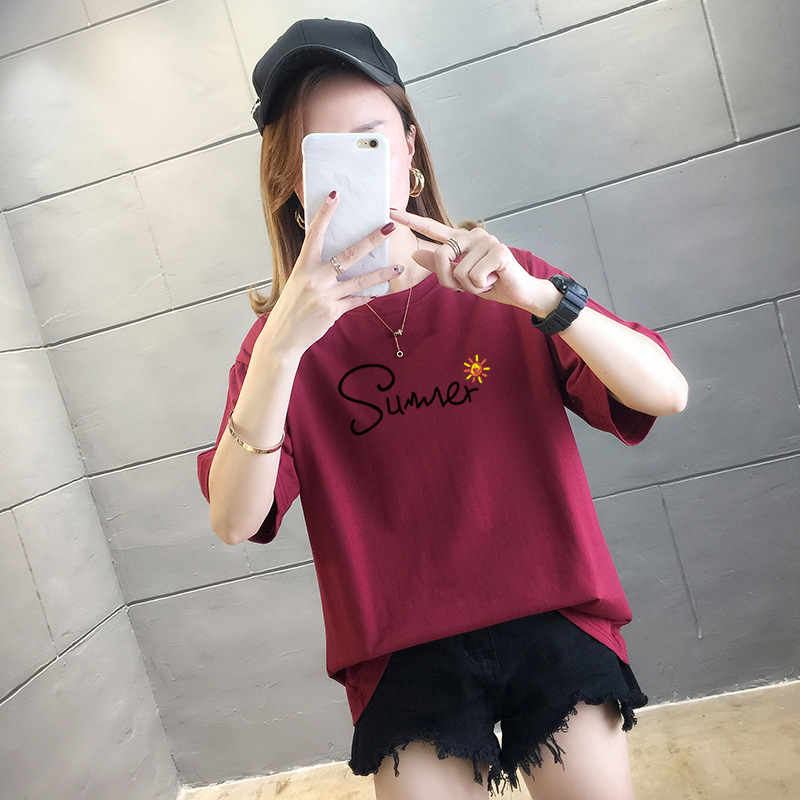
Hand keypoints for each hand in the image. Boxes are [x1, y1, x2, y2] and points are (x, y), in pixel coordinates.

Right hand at [265, 192, 401, 356]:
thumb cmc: (290, 308)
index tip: (335, 196)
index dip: (324, 214)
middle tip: (388, 228)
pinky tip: (377, 292)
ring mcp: (325, 296)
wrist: (283, 337)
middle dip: (370, 241)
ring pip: (359, 281)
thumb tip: (336, 260)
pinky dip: (366, 297)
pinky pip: (355, 301)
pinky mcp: (333, 312)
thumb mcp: (297, 283)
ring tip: (398, 267)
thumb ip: (315, 271)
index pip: (314, 234)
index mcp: (303, 266)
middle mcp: (315, 279)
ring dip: (381, 274)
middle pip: (348, 255)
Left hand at [390, 209, 559, 315]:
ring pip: (459, 272)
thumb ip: (439, 266)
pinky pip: (474, 277)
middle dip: (449, 279)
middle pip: (441, 256)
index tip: (390, 212)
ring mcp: (486, 241)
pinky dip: (482, 286)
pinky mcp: (499, 251)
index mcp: (461, 240)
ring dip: (470, 286)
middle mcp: (473, 235)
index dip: (411, 221)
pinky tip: (495, 280)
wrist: (518, 292)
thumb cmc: (490, 283)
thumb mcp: (460, 278)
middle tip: (469, 286)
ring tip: (486, 281)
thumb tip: (415, 254)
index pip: (432, 228)